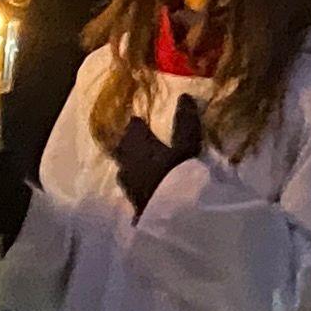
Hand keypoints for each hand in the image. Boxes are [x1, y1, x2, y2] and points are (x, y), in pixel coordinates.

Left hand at [110, 102, 203, 217]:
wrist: (171, 214)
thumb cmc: (177, 174)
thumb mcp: (186, 144)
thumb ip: (185, 122)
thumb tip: (184, 96)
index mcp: (137, 145)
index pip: (132, 129)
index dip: (136, 124)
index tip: (138, 120)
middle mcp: (127, 163)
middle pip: (123, 149)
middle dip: (129, 144)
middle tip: (136, 140)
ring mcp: (128, 185)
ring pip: (124, 170)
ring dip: (130, 165)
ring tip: (139, 164)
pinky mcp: (133, 203)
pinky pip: (132, 187)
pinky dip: (137, 183)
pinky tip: (144, 187)